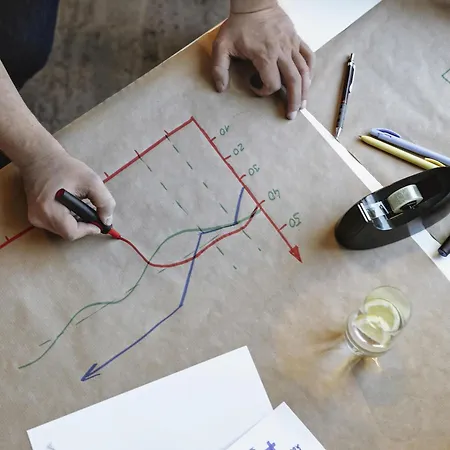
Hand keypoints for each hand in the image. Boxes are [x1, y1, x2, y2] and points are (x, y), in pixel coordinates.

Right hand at [20, 150, 115, 240]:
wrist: (40, 157)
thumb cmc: (65, 168)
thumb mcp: (92, 181)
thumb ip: (104, 202)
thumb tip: (107, 221)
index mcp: (49, 210)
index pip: (72, 233)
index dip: (88, 229)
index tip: (99, 221)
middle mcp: (39, 218)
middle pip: (68, 232)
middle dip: (83, 225)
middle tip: (92, 210)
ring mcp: (34, 218)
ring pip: (62, 230)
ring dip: (76, 222)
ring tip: (81, 205)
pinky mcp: (34, 216)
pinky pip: (56, 225)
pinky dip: (67, 219)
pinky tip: (72, 206)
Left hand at [212, 2, 313, 119]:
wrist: (254, 3)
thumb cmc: (238, 25)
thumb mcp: (222, 46)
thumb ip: (219, 68)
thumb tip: (220, 88)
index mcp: (264, 55)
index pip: (271, 82)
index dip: (264, 91)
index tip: (255, 88)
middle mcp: (281, 52)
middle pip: (293, 81)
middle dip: (293, 101)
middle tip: (291, 115)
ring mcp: (291, 45)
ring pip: (304, 72)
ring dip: (305, 90)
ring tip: (303, 105)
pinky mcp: (297, 39)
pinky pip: (309, 57)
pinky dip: (310, 71)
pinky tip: (308, 82)